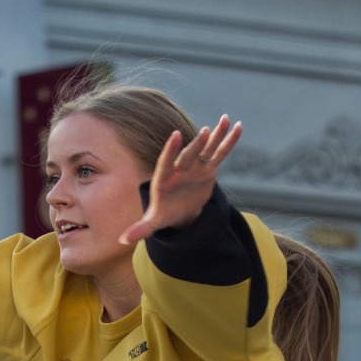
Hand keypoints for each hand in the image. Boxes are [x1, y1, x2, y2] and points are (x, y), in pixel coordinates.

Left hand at [119, 117, 242, 245]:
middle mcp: (180, 168)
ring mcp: (195, 166)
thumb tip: (122, 241)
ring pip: (206, 149)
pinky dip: (228, 142)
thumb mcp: (154, 221)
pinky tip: (238, 127)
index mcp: (165, 177)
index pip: (166, 161)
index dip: (171, 149)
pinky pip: (219, 154)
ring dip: (215, 135)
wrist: (179, 209)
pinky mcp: (208, 169)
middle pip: (189, 155)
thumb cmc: (164, 213)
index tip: (176, 135)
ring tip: (225, 119)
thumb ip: (141, 228)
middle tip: (205, 131)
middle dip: (196, 145)